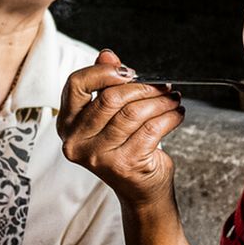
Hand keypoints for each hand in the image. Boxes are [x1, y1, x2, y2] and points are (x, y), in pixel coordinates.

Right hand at [58, 50, 184, 208]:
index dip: (103, 72)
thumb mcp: (111, 115)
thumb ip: (105, 83)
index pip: (76, 84)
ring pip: (133, 113)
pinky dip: (170, 117)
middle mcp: (76, 141)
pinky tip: (176, 114)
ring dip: (160, 101)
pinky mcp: (124, 165)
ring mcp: (98, 156)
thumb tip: (107, 54)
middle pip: (110, 98)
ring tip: (173, 98)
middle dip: (143, 87)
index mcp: (67, 124)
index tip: (129, 72)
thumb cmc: (125, 147)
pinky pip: (152, 129)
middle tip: (162, 86)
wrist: (140, 190)